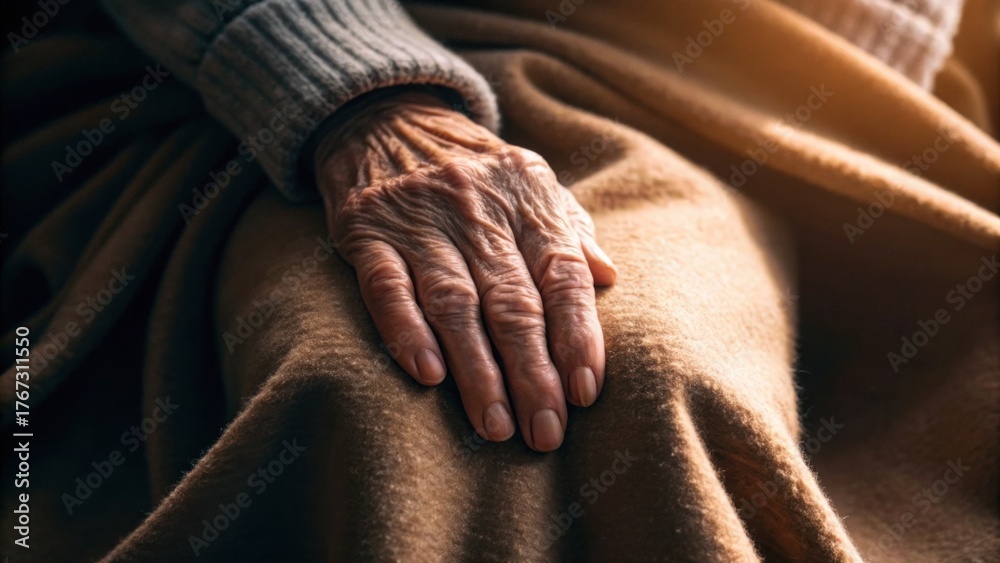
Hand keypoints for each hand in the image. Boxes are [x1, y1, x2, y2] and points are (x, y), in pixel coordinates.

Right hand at [314, 92, 616, 451]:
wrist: (388, 115)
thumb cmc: (473, 168)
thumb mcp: (529, 182)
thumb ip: (567, 229)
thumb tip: (607, 277)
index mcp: (527, 200)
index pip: (562, 275)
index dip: (577, 335)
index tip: (585, 392)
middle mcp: (479, 209)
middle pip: (513, 303)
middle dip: (533, 373)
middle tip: (545, 432)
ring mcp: (421, 220)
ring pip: (456, 304)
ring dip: (478, 371)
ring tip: (496, 426)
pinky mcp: (368, 231)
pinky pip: (388, 287)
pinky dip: (407, 331)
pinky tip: (428, 375)